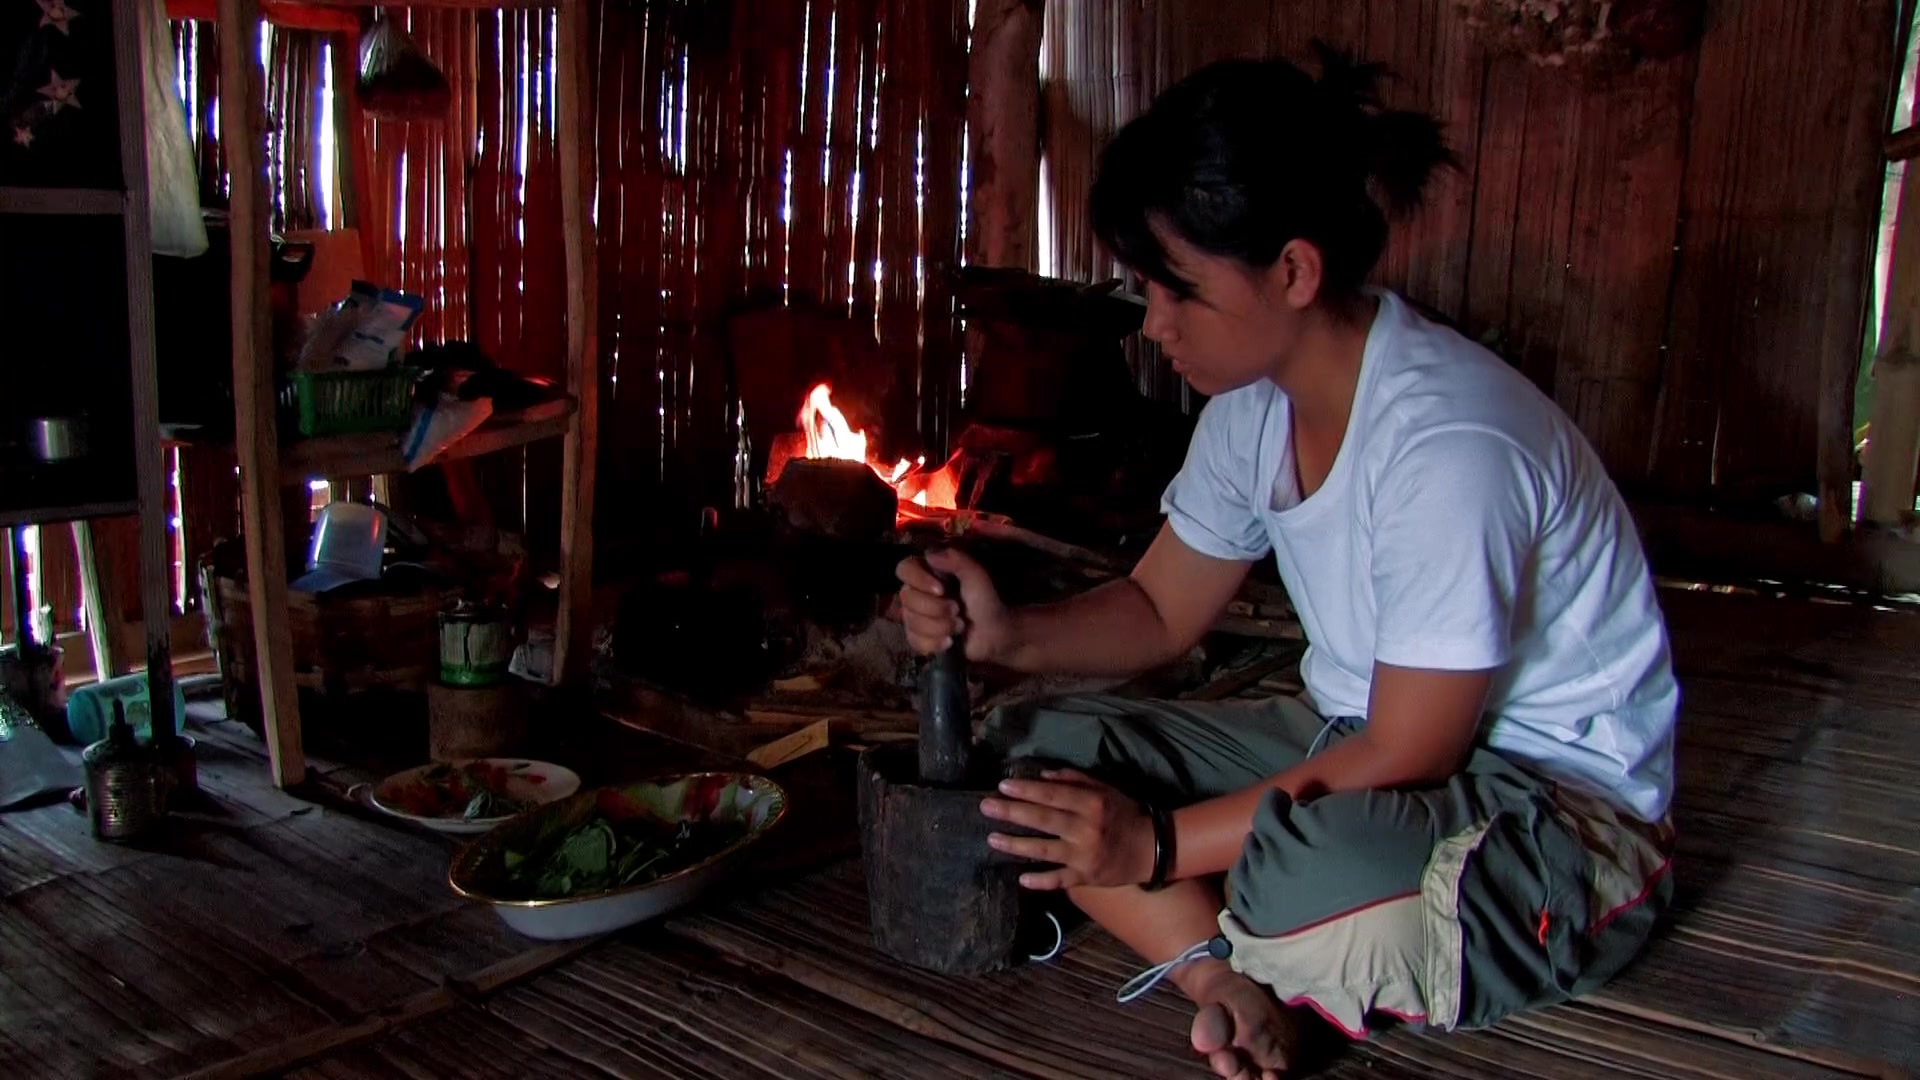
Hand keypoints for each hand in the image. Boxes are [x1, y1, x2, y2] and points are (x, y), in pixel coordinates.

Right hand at [894, 548, 1015, 663]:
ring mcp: (914, 615)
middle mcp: (916, 592)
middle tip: (958, 611)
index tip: (941, 590)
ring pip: (911, 622)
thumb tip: (930, 554)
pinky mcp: (918, 637)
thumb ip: (956, 560)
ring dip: (940, 626)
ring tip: (959, 625)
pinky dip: (935, 643)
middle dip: (936, 609)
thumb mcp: (976, 575)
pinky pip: (914, 641)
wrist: (994, 632)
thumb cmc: (985, 600)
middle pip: (907, 599)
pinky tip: (950, 641)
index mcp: (927, 572)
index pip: (904, 569)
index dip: (919, 580)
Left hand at [981, 769, 1154, 889]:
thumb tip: (1042, 775)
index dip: (1026, 790)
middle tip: (985, 806)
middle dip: (1012, 812)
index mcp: (1091, 803)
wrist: (1151, 848)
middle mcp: (1086, 829)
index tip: (1002, 786)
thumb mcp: (1105, 789)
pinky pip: (1060, 880)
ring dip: (1017, 845)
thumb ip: (1075, 780)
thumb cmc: (1125, 814)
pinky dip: (1042, 880)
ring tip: (992, 839)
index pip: (1053, 795)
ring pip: (1045, 850)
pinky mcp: (1086, 877)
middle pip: (1043, 819)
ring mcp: (1085, 855)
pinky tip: (1021, 878)